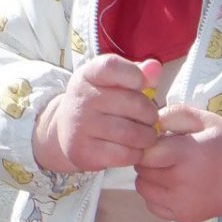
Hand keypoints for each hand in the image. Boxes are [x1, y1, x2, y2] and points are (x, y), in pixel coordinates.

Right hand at [32, 54, 160, 172]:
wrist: (66, 130)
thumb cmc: (100, 104)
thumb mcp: (113, 83)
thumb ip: (137, 74)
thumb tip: (155, 66)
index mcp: (89, 75)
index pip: (113, 66)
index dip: (135, 75)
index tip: (139, 85)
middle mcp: (82, 97)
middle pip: (135, 104)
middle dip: (151, 115)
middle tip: (150, 120)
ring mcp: (80, 124)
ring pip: (133, 133)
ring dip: (147, 137)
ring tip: (146, 135)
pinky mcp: (83, 151)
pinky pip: (125, 154)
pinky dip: (136, 154)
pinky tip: (133, 148)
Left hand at [135, 103, 221, 221]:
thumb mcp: (206, 119)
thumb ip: (174, 114)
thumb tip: (150, 124)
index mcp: (186, 153)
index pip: (145, 152)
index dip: (147, 146)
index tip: (157, 144)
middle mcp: (182, 180)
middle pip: (143, 169)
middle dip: (148, 160)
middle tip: (163, 157)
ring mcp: (182, 202)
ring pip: (143, 188)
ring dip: (149, 178)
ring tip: (167, 171)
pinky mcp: (184, 216)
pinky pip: (152, 206)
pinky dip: (156, 196)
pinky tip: (170, 187)